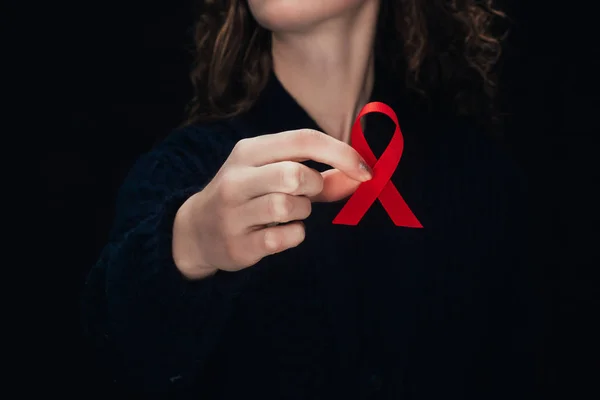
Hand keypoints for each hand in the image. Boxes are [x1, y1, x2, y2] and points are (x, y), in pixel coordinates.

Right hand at [172, 129, 371, 278]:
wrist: (196, 231)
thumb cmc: (247, 196)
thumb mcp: (275, 176)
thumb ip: (320, 176)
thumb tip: (361, 177)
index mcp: (250, 151)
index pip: (303, 139)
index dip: (341, 153)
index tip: (366, 170)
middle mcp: (237, 177)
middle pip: (296, 174)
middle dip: (314, 187)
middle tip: (306, 195)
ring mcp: (234, 212)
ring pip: (290, 206)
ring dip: (302, 213)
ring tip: (288, 215)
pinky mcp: (238, 244)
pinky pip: (286, 238)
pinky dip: (294, 235)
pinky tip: (279, 234)